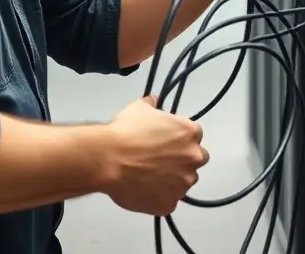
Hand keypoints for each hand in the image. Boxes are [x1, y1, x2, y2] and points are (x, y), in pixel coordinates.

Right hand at [102, 95, 208, 216]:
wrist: (109, 159)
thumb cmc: (125, 131)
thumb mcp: (138, 109)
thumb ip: (151, 104)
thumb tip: (153, 100)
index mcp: (189, 133)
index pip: (193, 135)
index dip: (178, 138)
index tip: (165, 141)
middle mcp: (193, 158)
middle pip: (195, 159)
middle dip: (182, 159)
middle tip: (160, 160)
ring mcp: (183, 184)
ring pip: (183, 182)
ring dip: (172, 180)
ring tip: (148, 177)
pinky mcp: (169, 204)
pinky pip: (168, 201)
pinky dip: (158, 197)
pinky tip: (142, 190)